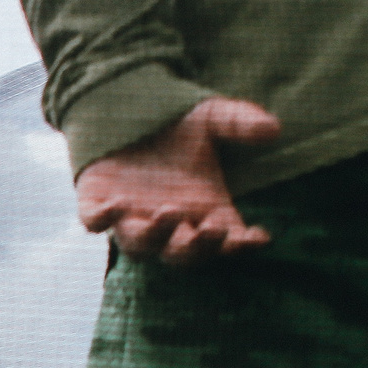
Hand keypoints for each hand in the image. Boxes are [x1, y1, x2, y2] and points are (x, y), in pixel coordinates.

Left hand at [76, 97, 282, 265]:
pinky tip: (114, 206)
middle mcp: (169, 225)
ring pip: (141, 246)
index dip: (242, 243)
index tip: (258, 237)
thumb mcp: (212, 118)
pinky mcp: (97, 207)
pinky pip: (95, 222)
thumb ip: (240, 124)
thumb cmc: (179, 126)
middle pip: (184, 253)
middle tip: (209, 230)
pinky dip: (102, 219)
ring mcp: (131, 219)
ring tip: (168, 212)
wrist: (128, 115)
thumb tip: (273, 129)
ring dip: (155, 236)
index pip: (227, 240)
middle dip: (198, 246)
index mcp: (204, 212)